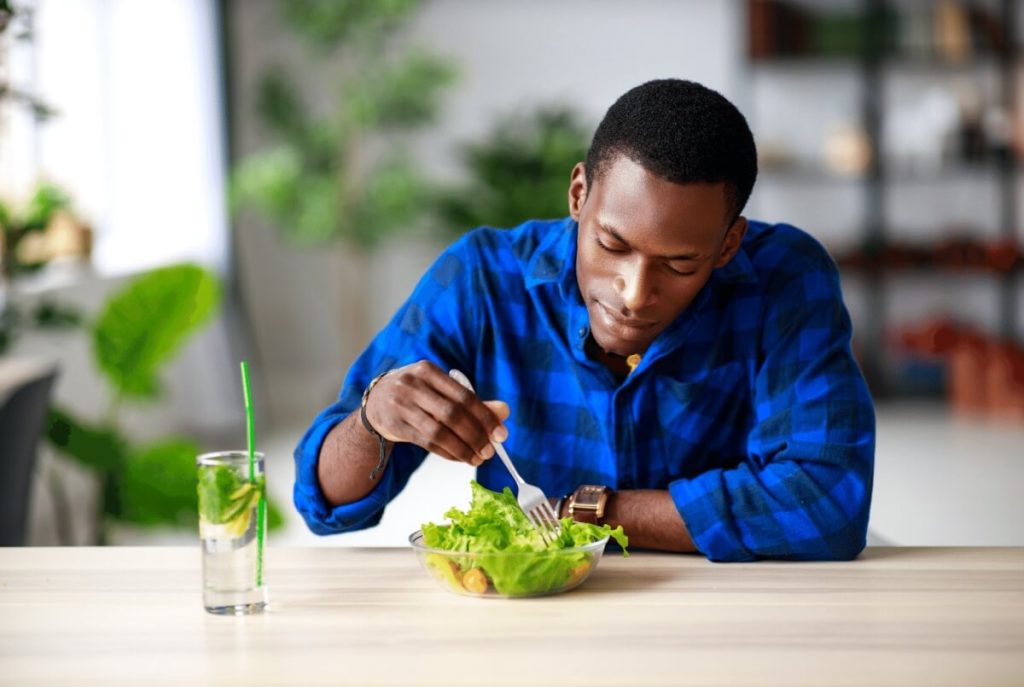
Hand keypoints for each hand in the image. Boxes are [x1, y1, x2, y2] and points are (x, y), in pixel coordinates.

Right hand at [363, 361, 509, 465]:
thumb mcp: (441, 389)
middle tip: (490, 451)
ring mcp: (401, 406)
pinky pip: (427, 443)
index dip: (485, 417)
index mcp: (428, 371)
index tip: (501, 434)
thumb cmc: (418, 393)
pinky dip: (447, 452)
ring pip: (439, 432)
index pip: (463, 396)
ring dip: (462, 448)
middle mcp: (413, 386)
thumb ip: (472, 401)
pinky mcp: (395, 426)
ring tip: (478, 459)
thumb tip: (504, 411)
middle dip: (476, 435)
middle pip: (452, 414)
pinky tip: (460, 457)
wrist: (376, 401)